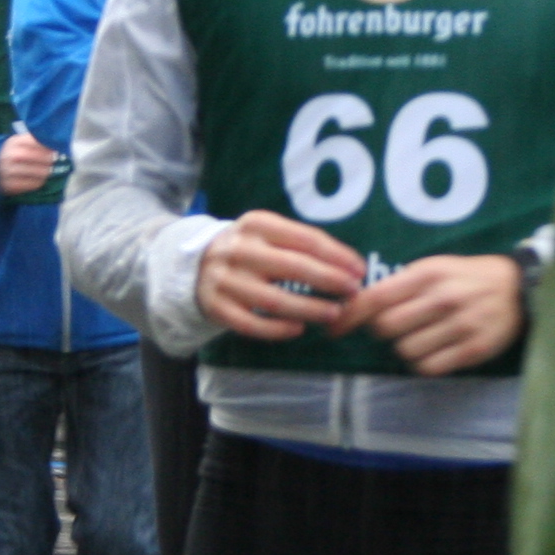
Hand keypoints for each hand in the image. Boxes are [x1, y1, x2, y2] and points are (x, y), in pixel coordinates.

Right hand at [0, 130, 60, 196]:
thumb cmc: (14, 156)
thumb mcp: (21, 145)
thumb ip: (35, 143)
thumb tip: (55, 145)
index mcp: (12, 142)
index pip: (30, 141)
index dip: (44, 145)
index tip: (56, 149)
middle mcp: (7, 155)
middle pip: (29, 155)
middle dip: (45, 158)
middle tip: (56, 161)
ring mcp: (5, 171)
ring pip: (28, 170)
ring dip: (43, 172)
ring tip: (52, 172)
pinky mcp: (7, 185)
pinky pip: (26, 184)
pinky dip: (36, 183)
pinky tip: (42, 181)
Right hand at [195, 211, 363, 340]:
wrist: (195, 265)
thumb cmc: (249, 250)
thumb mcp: (268, 234)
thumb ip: (302, 244)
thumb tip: (349, 266)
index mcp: (257, 224)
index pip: (305, 239)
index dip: (337, 256)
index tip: (359, 270)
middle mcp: (239, 249)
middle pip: (293, 267)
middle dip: (329, 280)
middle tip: (353, 292)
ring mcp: (225, 280)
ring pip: (275, 300)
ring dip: (310, 309)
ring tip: (334, 313)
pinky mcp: (216, 307)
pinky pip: (251, 324)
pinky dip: (277, 330)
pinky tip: (299, 330)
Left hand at [334, 255, 523, 375]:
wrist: (518, 288)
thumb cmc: (466, 278)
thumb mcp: (434, 268)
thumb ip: (399, 286)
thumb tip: (354, 308)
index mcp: (428, 274)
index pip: (376, 297)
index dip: (349, 316)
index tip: (334, 329)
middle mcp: (442, 298)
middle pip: (385, 328)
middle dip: (383, 331)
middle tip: (397, 326)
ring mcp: (460, 325)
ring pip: (405, 351)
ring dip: (405, 348)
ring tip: (422, 336)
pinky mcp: (473, 349)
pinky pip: (428, 368)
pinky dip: (423, 363)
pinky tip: (434, 350)